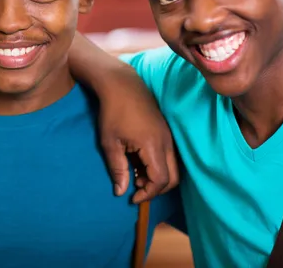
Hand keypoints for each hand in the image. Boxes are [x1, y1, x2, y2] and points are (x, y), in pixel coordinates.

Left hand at [98, 73, 178, 203]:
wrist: (121, 84)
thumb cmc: (112, 112)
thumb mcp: (109, 143)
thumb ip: (118, 169)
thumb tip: (121, 192)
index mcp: (153, 146)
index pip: (160, 180)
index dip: (147, 193)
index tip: (131, 197)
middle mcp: (166, 142)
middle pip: (172, 178)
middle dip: (155, 188)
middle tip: (135, 187)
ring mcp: (168, 135)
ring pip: (172, 167)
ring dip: (157, 176)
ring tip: (134, 173)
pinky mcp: (166, 131)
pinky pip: (168, 155)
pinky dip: (157, 165)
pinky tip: (138, 160)